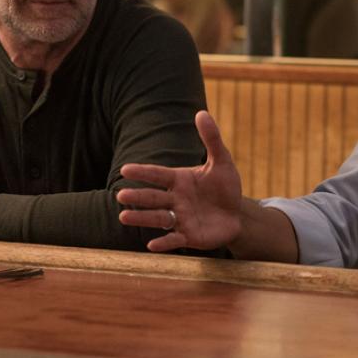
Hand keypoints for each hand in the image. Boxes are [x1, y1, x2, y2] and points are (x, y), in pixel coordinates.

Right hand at [116, 111, 242, 251]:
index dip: (143, 172)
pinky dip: (164, 242)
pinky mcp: (189, 236)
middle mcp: (175, 199)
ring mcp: (180, 219)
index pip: (157, 174)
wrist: (237, 213)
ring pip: (158, 218)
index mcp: (179, 180)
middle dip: (138, 197)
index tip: (125, 169)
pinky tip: (152, 245)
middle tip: (121, 195)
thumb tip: (201, 113)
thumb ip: (211, 139)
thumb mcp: (222, 161)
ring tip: (124, 216)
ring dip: (142, 218)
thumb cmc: (225, 186)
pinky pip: (174, 239)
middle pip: (153, 197)